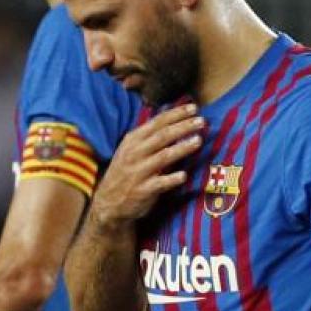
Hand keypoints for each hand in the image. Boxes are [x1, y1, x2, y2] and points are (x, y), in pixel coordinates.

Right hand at [91, 104, 203, 225]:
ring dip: (182, 148)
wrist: (108, 202)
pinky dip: (172, 179)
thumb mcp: (130, 150)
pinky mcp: (143, 190)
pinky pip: (160, 183)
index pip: (157, 122)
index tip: (194, 108)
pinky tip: (184, 175)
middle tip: (201, 121)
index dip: (176, 114)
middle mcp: (135, 153)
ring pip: (163, 157)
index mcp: (133, 140)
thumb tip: (174, 119)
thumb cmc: (125, 172)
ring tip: (198, 141)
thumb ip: (149, 137)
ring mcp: (138, 172)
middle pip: (162, 136)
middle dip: (183, 127)